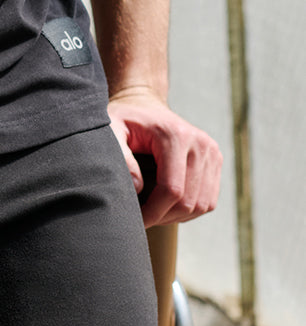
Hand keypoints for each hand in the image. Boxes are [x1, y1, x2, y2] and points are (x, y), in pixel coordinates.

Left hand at [107, 86, 222, 227]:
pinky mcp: (215, 161)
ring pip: (201, 205)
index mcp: (175, 135)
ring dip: (176, 216)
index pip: (172, 189)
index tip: (134, 220)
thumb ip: (120, 157)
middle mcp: (200, 143)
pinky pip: (208, 201)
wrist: (143, 105)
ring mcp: (211, 152)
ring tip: (153, 211)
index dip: (153, 212)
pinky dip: (189, 210)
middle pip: (188, 201)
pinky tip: (167, 204)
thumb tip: (138, 188)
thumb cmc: (123, 120)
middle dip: (163, 217)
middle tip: (140, 218)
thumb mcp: (110, 130)